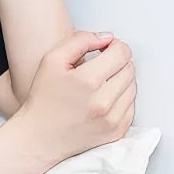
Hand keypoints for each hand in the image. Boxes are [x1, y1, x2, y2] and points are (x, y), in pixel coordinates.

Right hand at [16, 31, 137, 164]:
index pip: (122, 53)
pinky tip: (104, 96)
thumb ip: (80, 41)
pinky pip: (131, 106)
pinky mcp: (117, 132)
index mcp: (88, 80)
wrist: (41, 136)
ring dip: (120, 79)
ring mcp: (113, 119)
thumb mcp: (52, 59)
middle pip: (129, 68)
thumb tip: (106, 38)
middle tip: (100, 63)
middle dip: (117, 61)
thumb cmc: (44, 97)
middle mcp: (104, 101)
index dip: (114, 45)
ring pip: (132, 86)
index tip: (104, 48)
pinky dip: (121, 98)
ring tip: (100, 81)